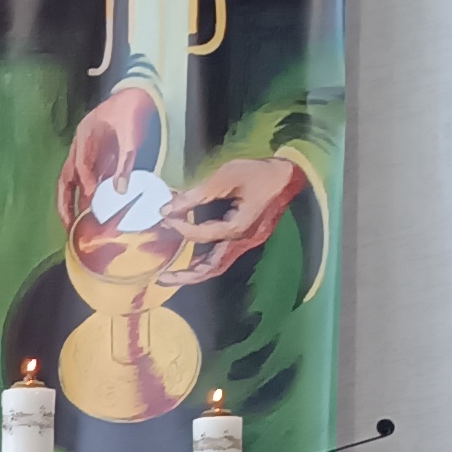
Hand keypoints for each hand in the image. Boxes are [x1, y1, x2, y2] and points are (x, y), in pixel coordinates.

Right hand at [57, 78, 159, 230]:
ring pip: (73, 182)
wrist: (137, 94)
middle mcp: (80, 147)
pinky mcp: (98, 159)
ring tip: (73, 224)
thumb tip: (120, 189)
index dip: (86, 184)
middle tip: (67, 224)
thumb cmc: (132, 109)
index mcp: (84, 137)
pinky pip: (88, 181)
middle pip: (65, 179)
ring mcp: (87, 154)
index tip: (92, 201)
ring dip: (72, 202)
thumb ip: (126, 160)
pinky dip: (86, 196)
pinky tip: (91, 211)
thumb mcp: (131, 132)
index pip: (80, 166)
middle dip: (64, 202)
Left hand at [159, 153, 304, 272]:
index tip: (165, 217)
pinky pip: (226, 255)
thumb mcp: (225, 177)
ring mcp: (249, 243)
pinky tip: (194, 259)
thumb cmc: (258, 173)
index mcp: (239, 228)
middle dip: (187, 276)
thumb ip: (196, 195)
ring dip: (196, 271)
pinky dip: (208, 259)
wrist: (289, 175)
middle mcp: (244, 241)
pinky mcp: (249, 239)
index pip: (203, 235)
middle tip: (162, 278)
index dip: (181, 227)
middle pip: (213, 268)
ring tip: (173, 275)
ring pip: (220, 265)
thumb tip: (167, 209)